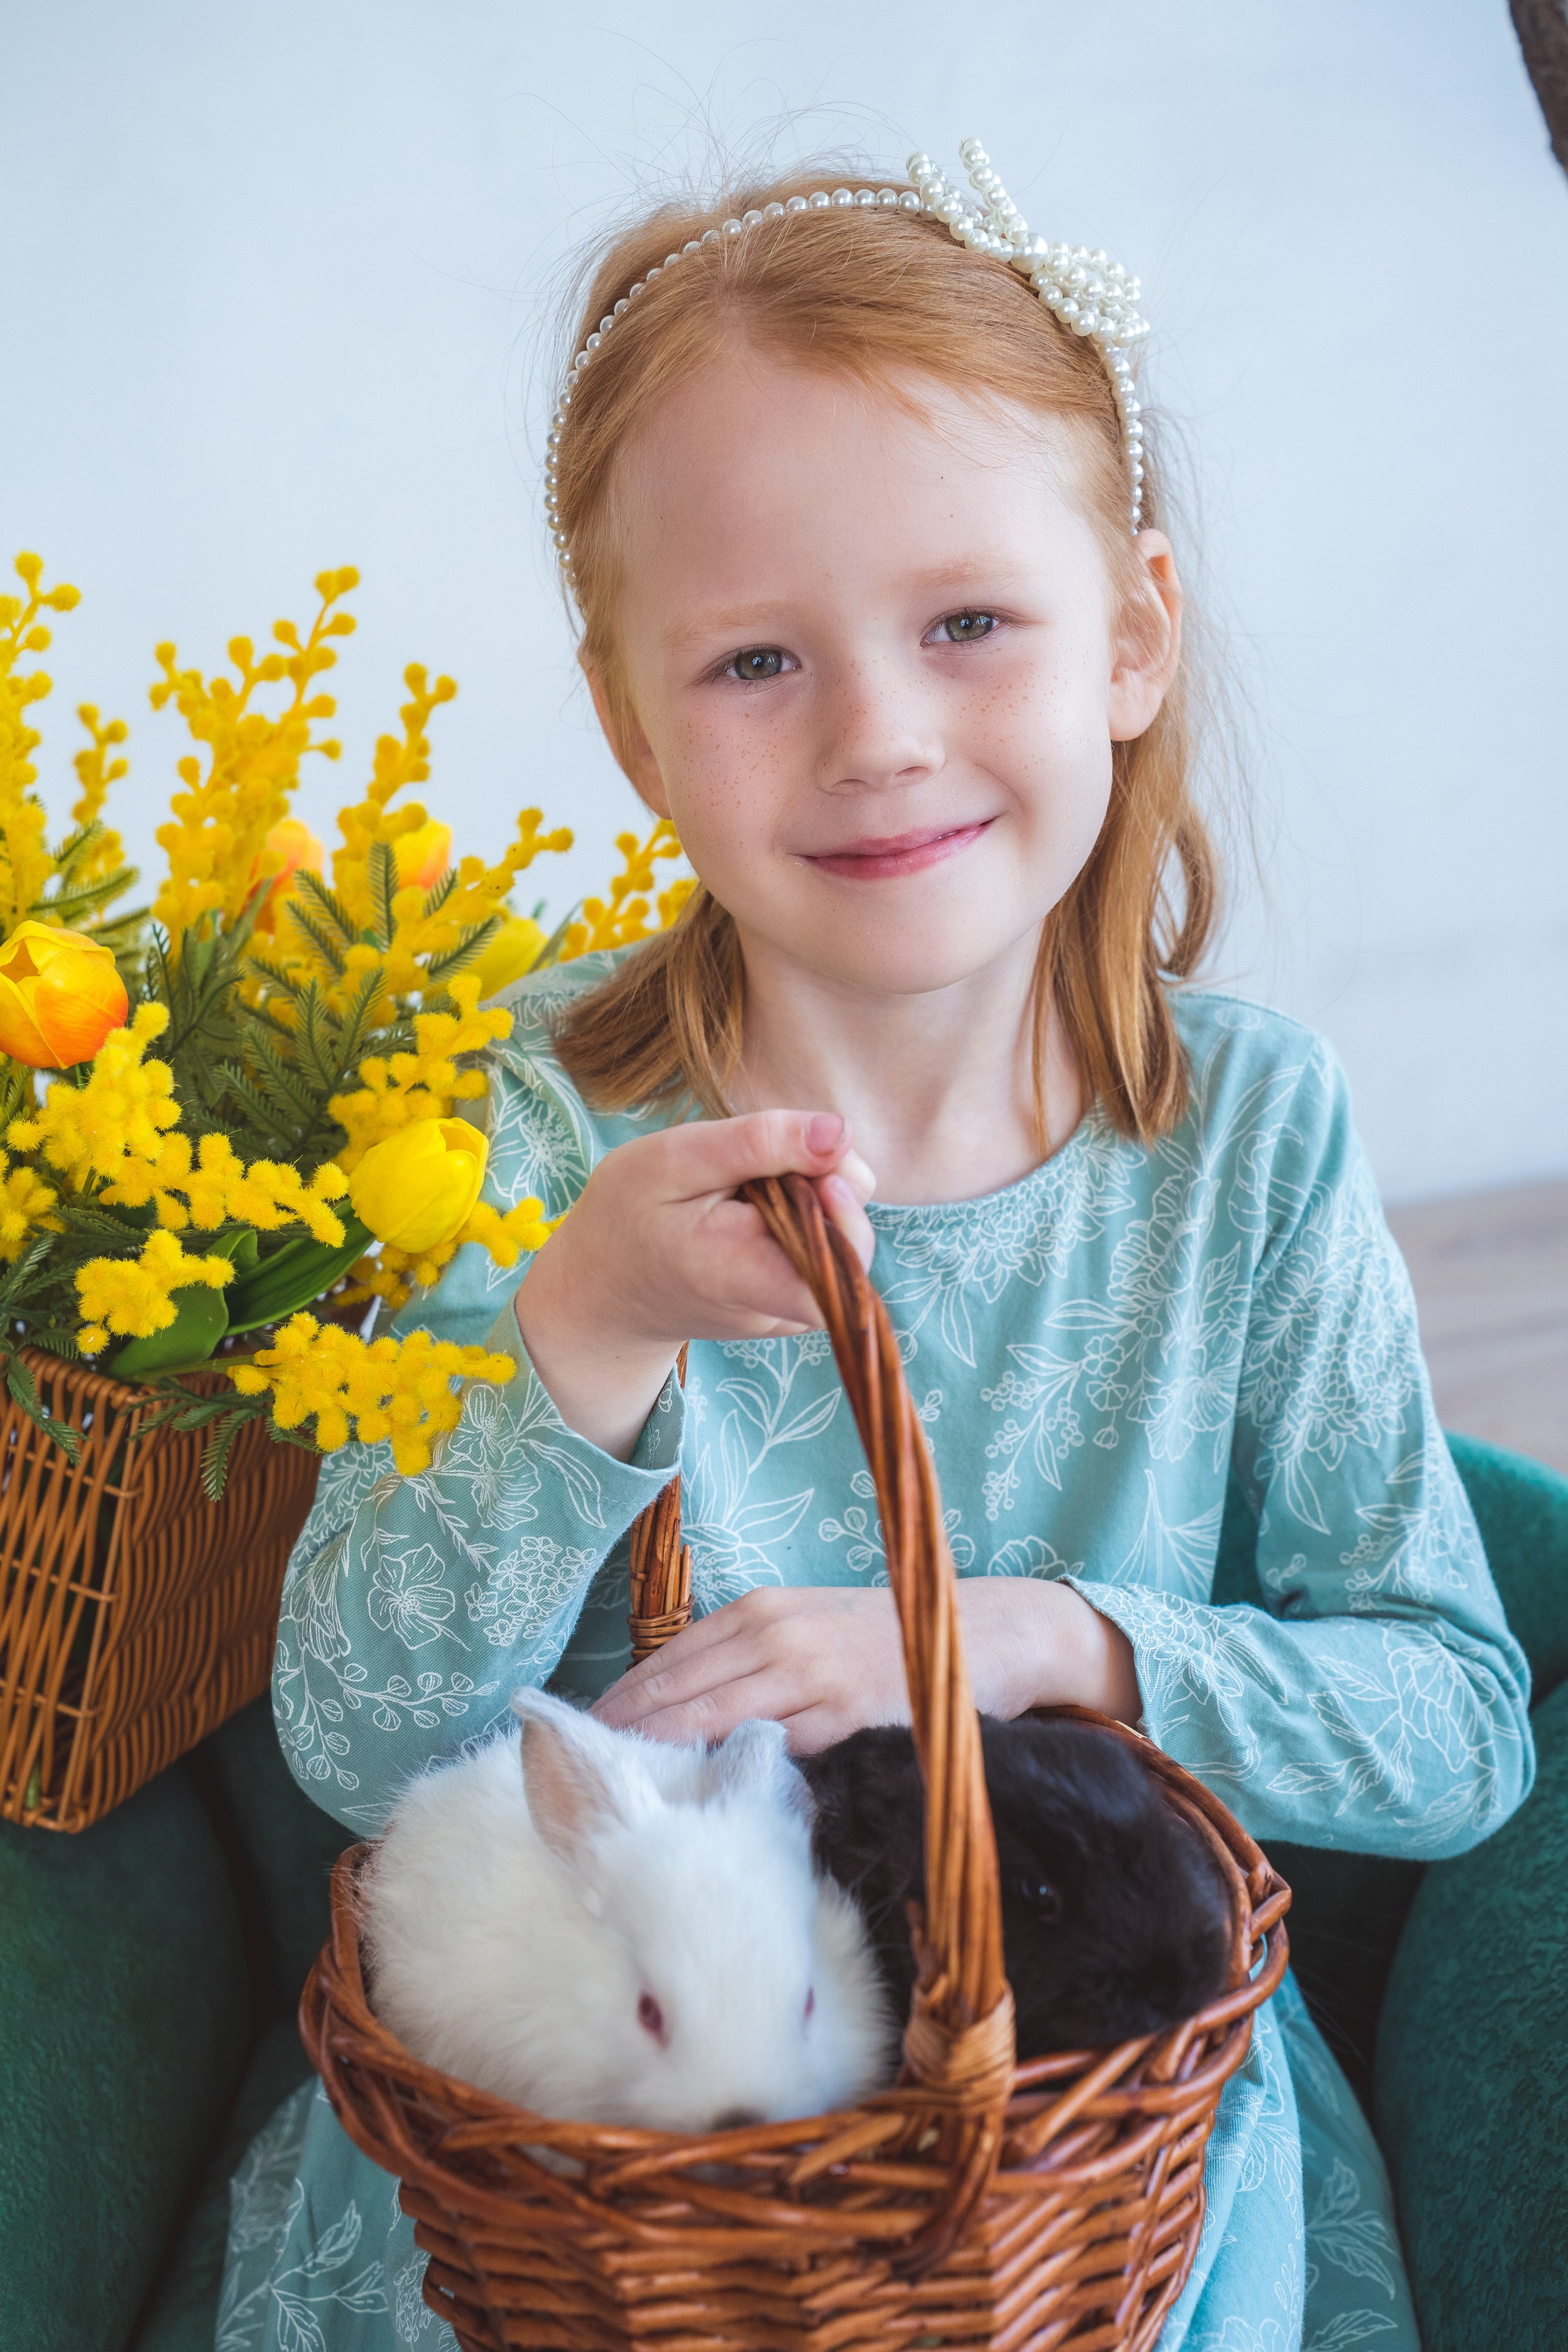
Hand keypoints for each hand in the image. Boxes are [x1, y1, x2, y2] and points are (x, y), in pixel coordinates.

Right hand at [514, 1110, 874, 1458]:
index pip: (846, 1254)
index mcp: (749, 1277)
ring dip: (805, 1198)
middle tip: (753, 1168)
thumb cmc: (625, 1220)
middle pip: (850, 1236)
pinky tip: (747, 1213)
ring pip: (837, 1240)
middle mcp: (780, 1310)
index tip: (803, 1167)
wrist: (599, 1292)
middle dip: (821, 1180)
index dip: (842, 1199)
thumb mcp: (674, 1160)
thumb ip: (758, 1143)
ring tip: (741, 1193)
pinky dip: (793, 1219)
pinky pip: (817, 1251)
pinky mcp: (788, 1308)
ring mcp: (788, 1316)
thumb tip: (841, 1133)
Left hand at [592, 1577, 1140, 1751]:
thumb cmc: (893, 1638)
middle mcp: (776, 1633)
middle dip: (620, 1734)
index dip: (617, 1704)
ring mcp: (810, 1671)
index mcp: (762, 1610)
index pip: (667, 1662)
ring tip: (613, 1797)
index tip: (571, 1739)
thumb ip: (755, 1661)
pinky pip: (776, 1746)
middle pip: (674, 1690)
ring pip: (712, 1718)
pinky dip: (732, 1770)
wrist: (991, 1630)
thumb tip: (689, 1709)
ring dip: (660, 1757)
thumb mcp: (813, 1628)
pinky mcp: (847, 1712)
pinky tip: (699, 1799)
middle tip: (570, 1778)